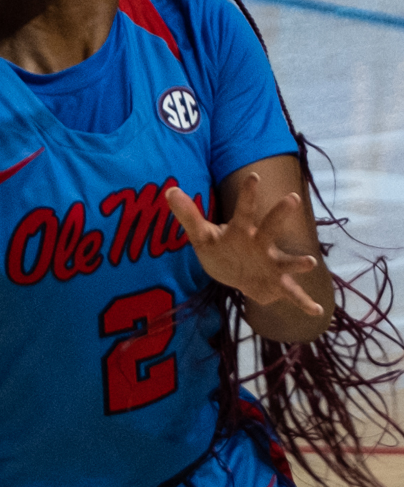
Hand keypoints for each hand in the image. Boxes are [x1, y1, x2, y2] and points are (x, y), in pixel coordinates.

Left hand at [166, 173, 323, 316]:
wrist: (236, 275)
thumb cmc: (221, 249)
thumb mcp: (202, 236)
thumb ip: (188, 215)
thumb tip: (170, 190)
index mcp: (242, 230)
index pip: (243, 209)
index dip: (247, 194)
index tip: (254, 176)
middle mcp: (261, 244)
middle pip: (269, 228)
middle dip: (279, 215)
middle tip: (292, 198)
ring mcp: (271, 264)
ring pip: (286, 261)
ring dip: (298, 262)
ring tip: (310, 262)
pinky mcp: (277, 284)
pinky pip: (292, 293)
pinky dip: (304, 302)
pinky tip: (316, 310)